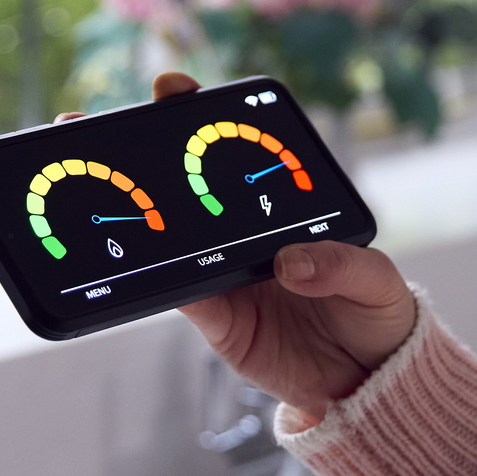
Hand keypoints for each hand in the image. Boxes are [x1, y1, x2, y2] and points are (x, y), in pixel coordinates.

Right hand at [62, 73, 417, 419]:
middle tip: (104, 124)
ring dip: (133, 211)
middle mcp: (245, 237)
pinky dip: (151, 281)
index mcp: (283, 210)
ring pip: (169, 237)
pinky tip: (129, 260)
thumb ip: (341, 264)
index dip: (204, 119)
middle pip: (189, 188)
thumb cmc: (377, 317)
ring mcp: (224, 276)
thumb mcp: (377, 281)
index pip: (239, 155)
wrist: (369, 384)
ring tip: (98, 181)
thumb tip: (291, 263)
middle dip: (144, 152)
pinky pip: (177, 296)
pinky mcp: (217, 321)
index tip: (175, 91)